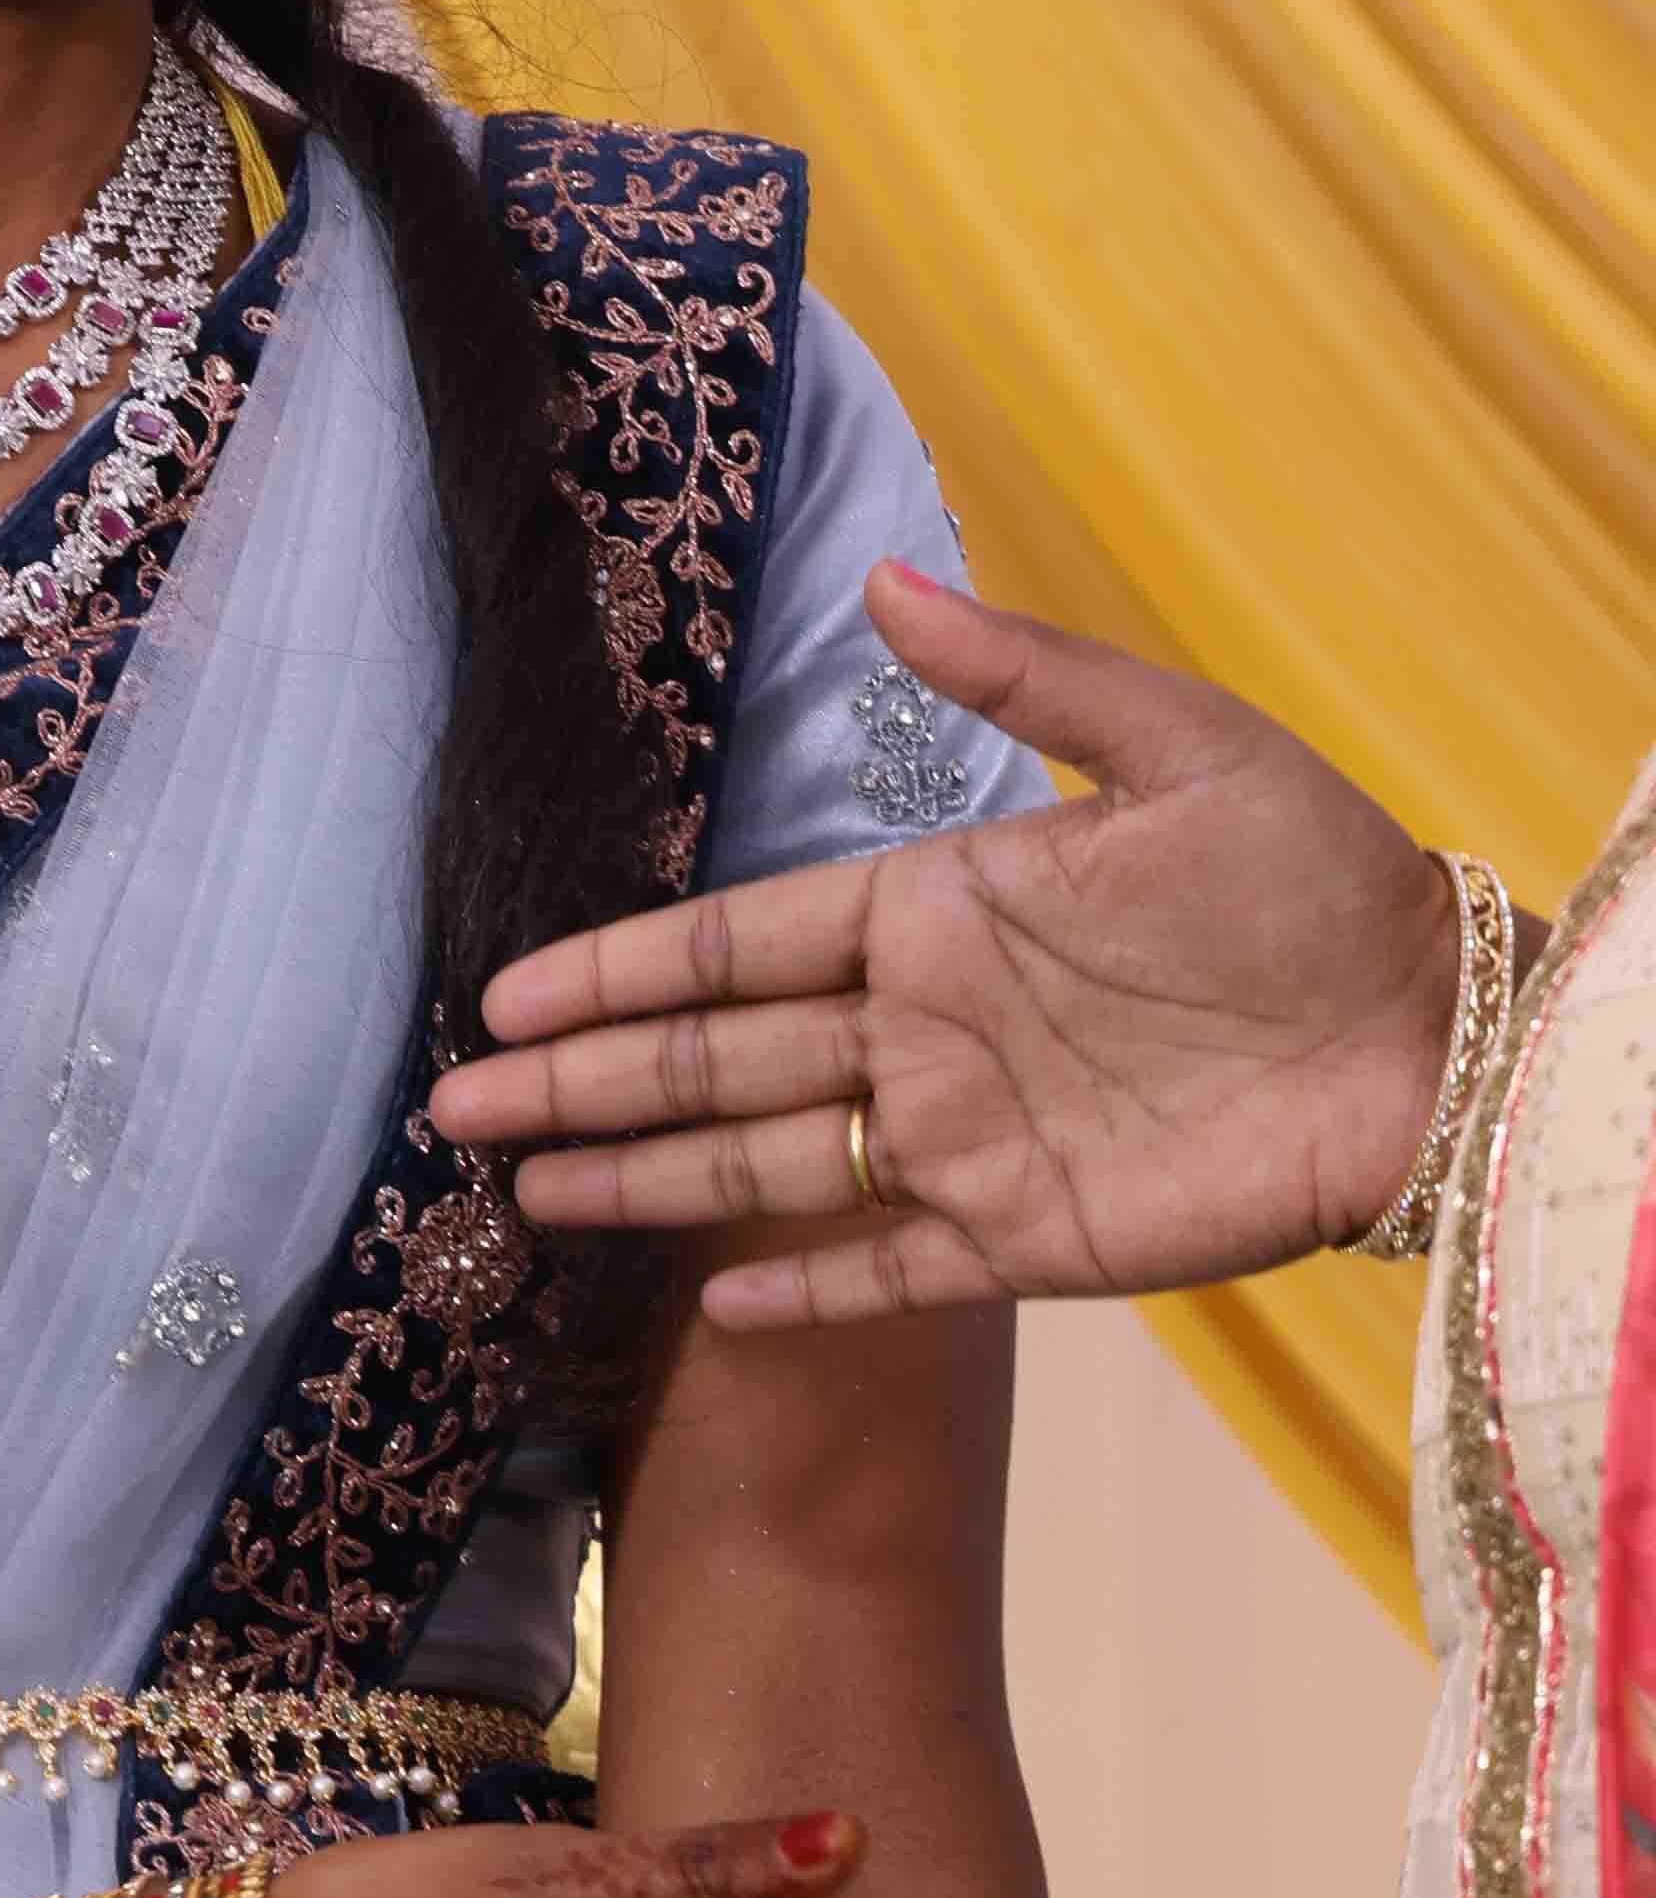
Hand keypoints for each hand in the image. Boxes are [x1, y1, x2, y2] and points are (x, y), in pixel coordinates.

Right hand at [429, 561, 1466, 1328]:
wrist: (1441, 1032)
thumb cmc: (1314, 872)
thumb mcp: (1174, 745)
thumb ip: (1025, 675)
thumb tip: (882, 583)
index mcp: (940, 908)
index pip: (744, 942)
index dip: (627, 966)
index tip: (515, 986)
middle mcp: (929, 1028)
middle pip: (722, 1060)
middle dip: (588, 1080)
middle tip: (457, 1102)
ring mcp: (974, 1141)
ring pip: (773, 1167)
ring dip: (651, 1182)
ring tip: (526, 1195)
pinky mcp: (1040, 1242)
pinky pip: (898, 1271)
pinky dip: (809, 1292)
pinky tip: (712, 1313)